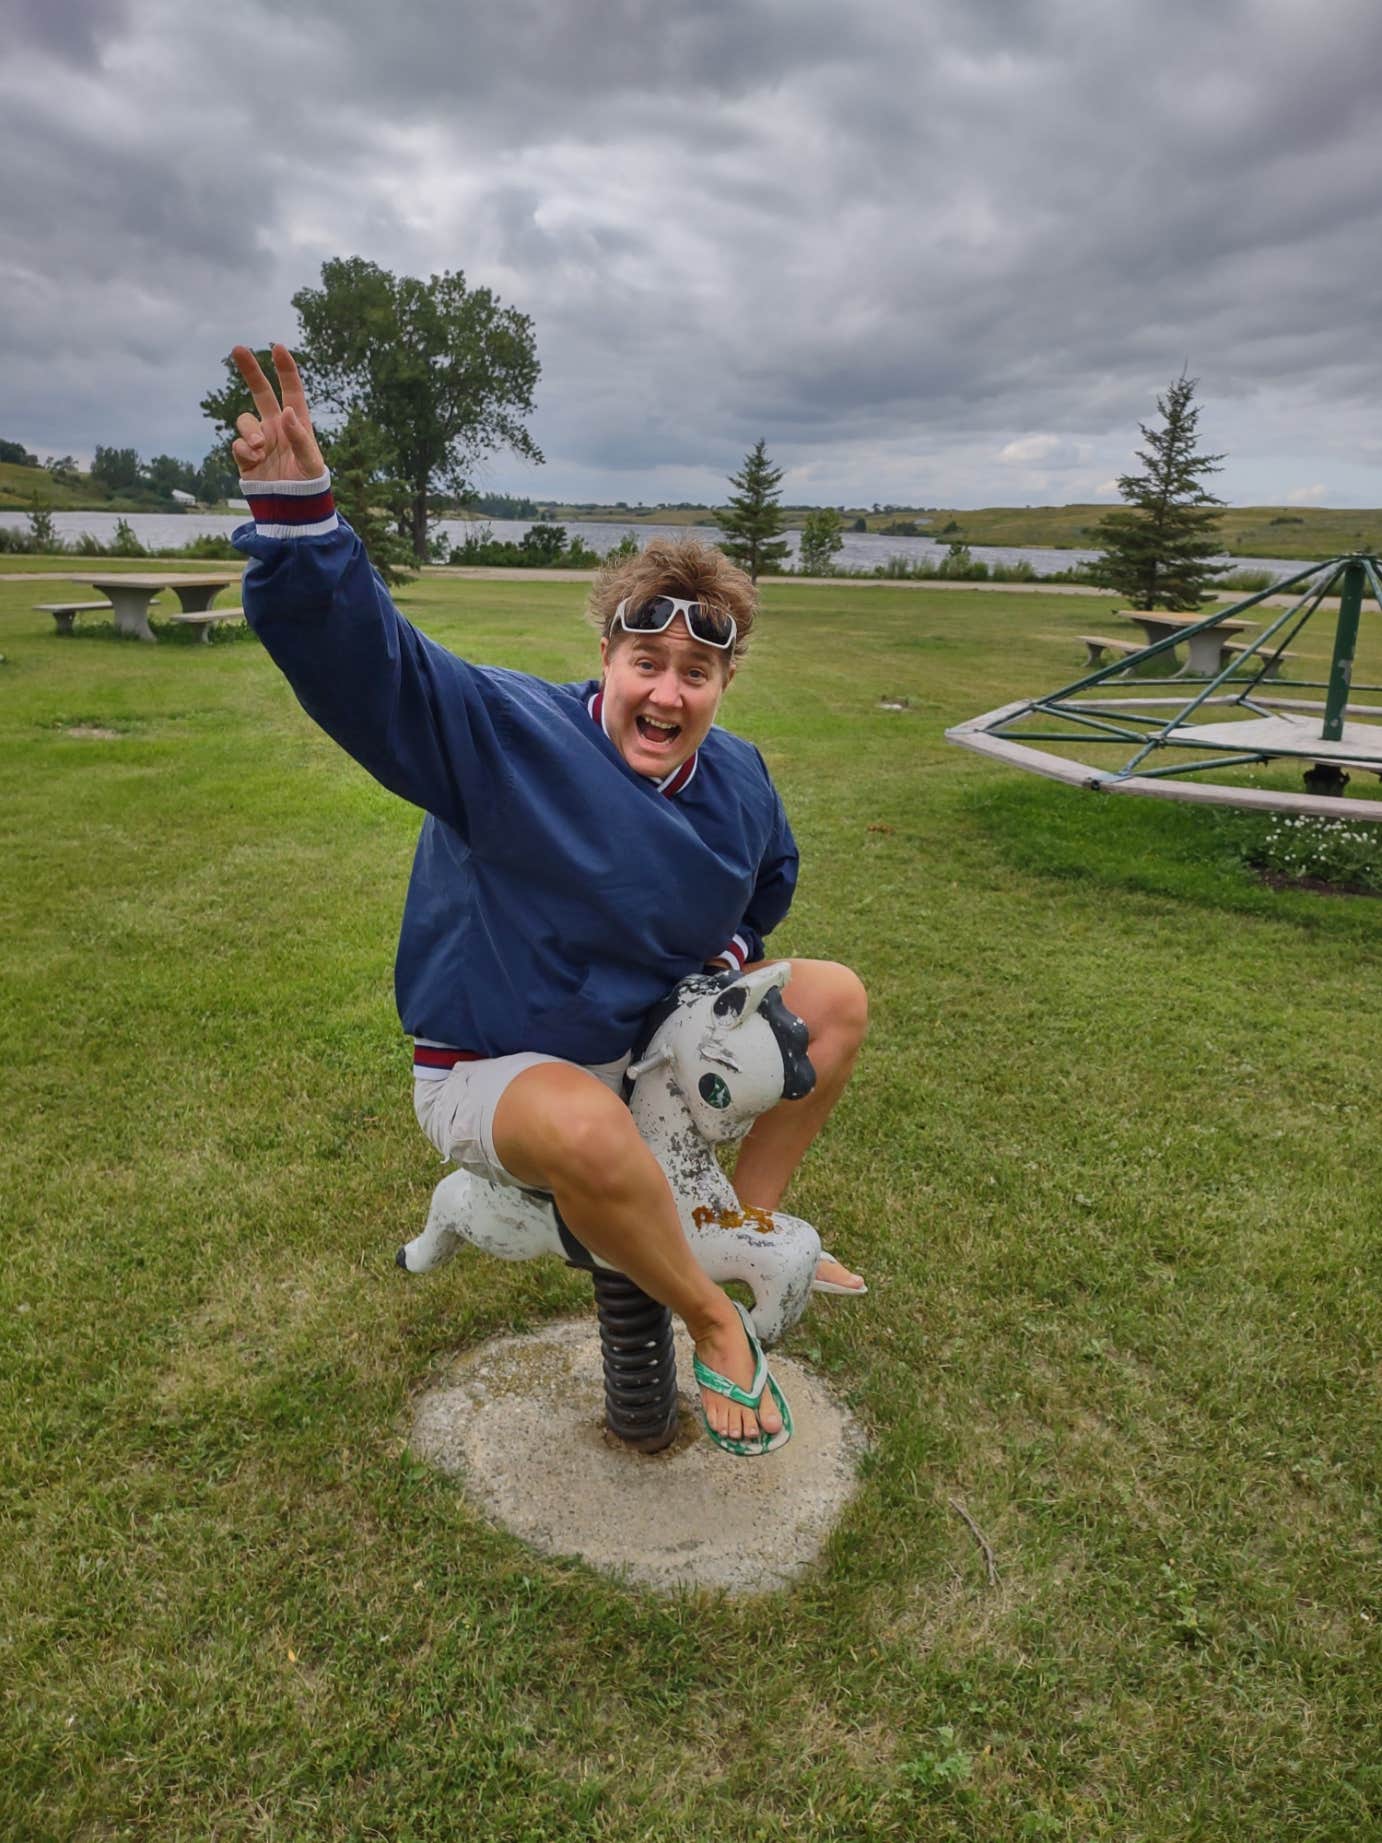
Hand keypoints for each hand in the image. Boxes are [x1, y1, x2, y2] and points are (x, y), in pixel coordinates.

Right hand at [229, 343, 326, 482]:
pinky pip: (237, 444)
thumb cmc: (309, 487)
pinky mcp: (246, 458)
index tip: (277, 347)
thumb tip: (286, 412)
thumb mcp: (311, 462)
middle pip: (261, 393)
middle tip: (237, 348)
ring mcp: (260, 442)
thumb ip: (300, 437)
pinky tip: (254, 460)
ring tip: (259, 448)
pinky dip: (243, 449)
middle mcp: (276, 428)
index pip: (291, 391)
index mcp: (297, 424)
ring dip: (249, 430)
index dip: (285, 370)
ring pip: (245, 421)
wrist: (292, 512)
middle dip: (250, 371)